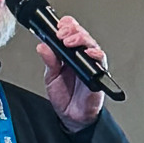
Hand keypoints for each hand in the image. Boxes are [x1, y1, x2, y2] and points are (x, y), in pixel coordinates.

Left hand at [39, 16, 105, 131]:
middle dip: (72, 30)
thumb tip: (42, 46)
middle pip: (82, 34)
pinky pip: (101, 60)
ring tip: (70, 41)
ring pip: (91, 43)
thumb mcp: (51, 77)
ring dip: (81, 39)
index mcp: (69, 53)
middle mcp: (81, 56)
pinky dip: (95, 54)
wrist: (72, 116)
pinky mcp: (99, 73)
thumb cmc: (65, 96)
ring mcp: (91, 63)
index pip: (70, 32)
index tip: (58, 26)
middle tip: (62, 33)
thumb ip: (49, 61)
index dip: (66, 26)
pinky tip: (88, 52)